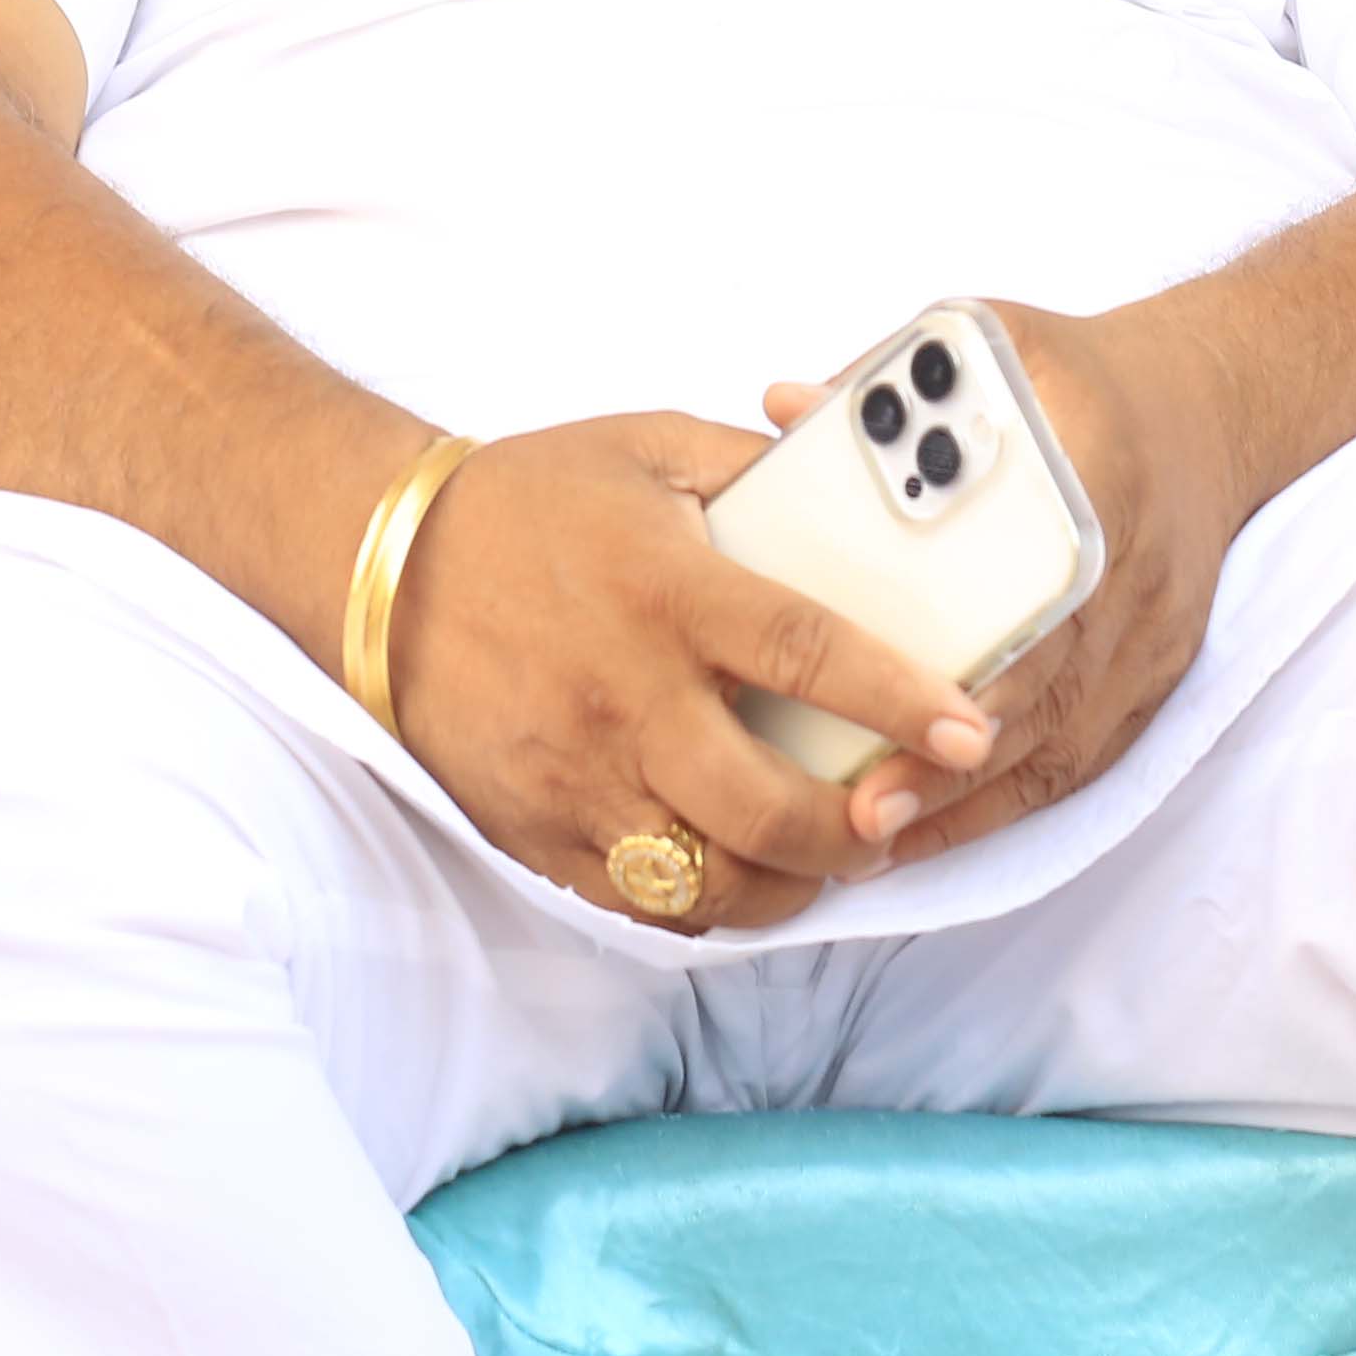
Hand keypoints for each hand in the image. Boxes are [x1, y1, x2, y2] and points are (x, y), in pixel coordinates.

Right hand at [383, 414, 1003, 931]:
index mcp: (667, 592)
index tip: (972, 731)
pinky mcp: (537, 833)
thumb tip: (860, 486)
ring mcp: (578, 780)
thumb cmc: (528, 500)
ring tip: (827, 851)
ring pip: (714, 883)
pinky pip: (644, 906)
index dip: (902, 701)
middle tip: (896, 812)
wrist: (383, 567)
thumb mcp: (649, 448)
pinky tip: (740, 868)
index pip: (809, 656)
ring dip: (792, 882)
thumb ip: (760, 470)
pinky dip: (709, 902)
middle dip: (860, 833)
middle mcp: (627, 698)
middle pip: (770, 811)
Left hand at [752, 301, 1241, 871]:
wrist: (1206, 412)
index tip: (898, 698)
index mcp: (1097, 479)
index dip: (977, 653)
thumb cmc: (1080, 381)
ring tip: (875, 840)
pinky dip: (1001, 804)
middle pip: (1045, 686)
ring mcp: (1150, 640)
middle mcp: (1131, 574)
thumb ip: (887, 377)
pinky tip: (927, 833)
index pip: (1041, 582)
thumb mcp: (993, 341)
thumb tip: (781, 407)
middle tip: (863, 810)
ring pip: (1058, 743)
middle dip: (953, 756)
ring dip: (969, 800)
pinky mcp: (1152, 682)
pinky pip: (1076, 761)